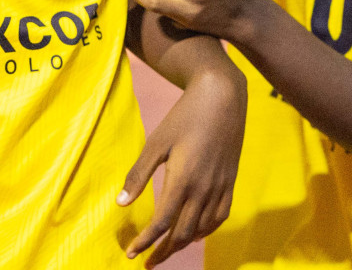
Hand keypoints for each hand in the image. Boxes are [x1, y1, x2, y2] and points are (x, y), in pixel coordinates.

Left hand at [119, 66, 245, 265]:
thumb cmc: (184, 116)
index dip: (146, 241)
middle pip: (182, 233)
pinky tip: (195, 233)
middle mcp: (203, 190)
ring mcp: (220, 188)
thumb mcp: (156, 142)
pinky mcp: (230, 183)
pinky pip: (219, 218)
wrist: (222, 98)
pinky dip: (205, 231)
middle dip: (163, 251)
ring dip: (182, 244)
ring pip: (201, 229)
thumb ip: (139, 174)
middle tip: (148, 261)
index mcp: (182, 180)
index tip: (132, 253)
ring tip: (166, 250)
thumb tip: (120, 203)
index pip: (162, 222)